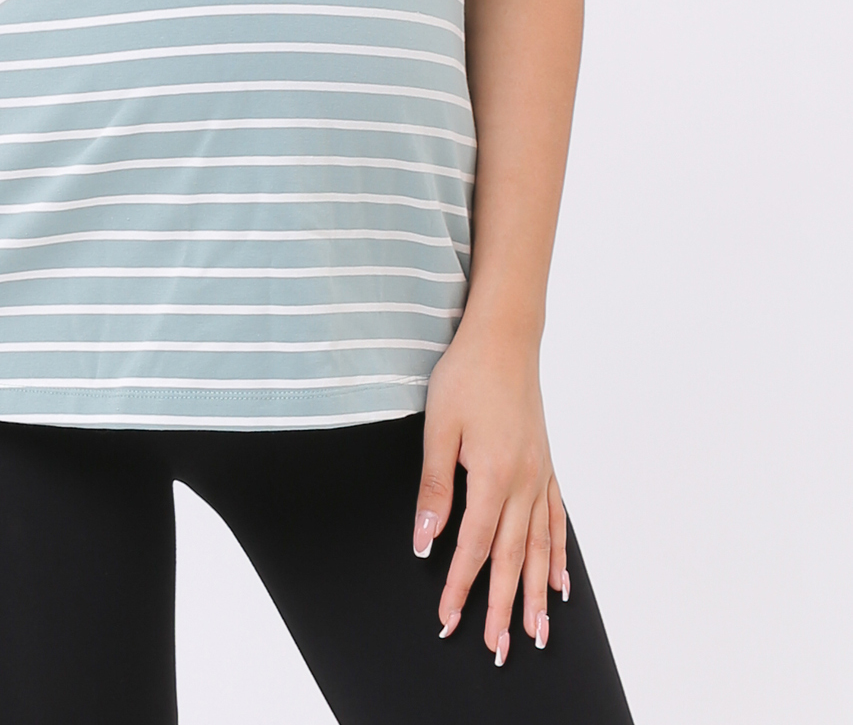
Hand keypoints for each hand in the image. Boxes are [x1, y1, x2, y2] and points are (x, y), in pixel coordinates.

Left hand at [412, 315, 568, 663]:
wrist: (504, 337)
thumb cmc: (466, 375)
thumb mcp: (438, 427)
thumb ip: (434, 487)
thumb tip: (425, 541)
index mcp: (494, 476)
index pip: (475, 547)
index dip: (460, 587)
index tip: (448, 619)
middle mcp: (524, 483)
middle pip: (513, 558)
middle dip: (503, 607)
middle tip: (498, 648)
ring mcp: (540, 475)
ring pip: (540, 547)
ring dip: (536, 593)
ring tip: (536, 633)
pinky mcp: (546, 464)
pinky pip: (557, 520)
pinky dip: (558, 553)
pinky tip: (560, 580)